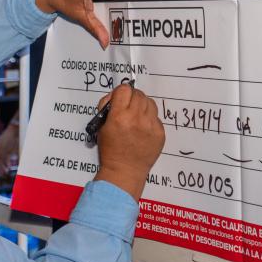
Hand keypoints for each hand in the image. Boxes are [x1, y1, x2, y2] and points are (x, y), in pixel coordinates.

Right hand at [94, 84, 164, 200]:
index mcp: (119, 116)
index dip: (121, 92)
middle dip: (132, 97)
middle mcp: (136, 118)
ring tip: (137, 115)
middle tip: (128, 106)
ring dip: (142, 105)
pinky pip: (156, 117)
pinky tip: (143, 128)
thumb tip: (116, 97)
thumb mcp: (102, 127)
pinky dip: (149, 119)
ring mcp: (150, 126)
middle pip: (138, 94)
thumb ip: (108, 108)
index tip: (120, 98)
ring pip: (150, 102)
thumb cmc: (110, 150)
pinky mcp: (160, 133)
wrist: (125, 171)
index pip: (124, 89)